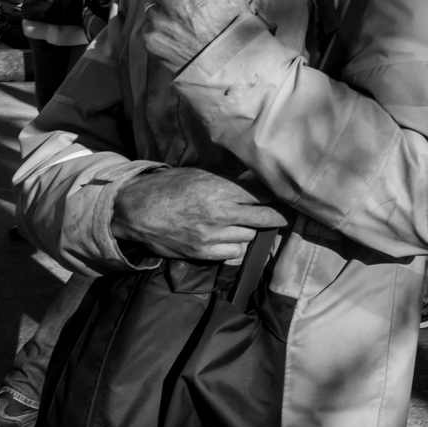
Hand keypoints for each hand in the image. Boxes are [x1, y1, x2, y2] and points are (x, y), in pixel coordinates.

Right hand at [111, 167, 290, 262]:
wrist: (137, 210)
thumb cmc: (171, 186)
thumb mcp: (203, 173)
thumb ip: (232, 178)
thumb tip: (259, 177)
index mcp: (222, 189)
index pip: (265, 194)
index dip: (280, 196)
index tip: (290, 196)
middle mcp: (221, 214)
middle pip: (267, 218)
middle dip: (279, 216)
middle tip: (286, 214)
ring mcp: (212, 236)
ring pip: (251, 236)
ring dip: (251, 229)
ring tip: (244, 222)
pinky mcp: (202, 253)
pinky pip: (234, 253)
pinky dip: (235, 246)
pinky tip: (229, 237)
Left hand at [143, 0, 247, 69]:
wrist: (227, 64)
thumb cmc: (234, 26)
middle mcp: (173, 3)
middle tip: (183, 3)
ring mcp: (161, 23)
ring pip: (151, 7)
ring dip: (161, 11)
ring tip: (178, 22)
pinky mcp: (152, 41)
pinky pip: (147, 27)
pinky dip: (157, 30)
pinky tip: (173, 36)